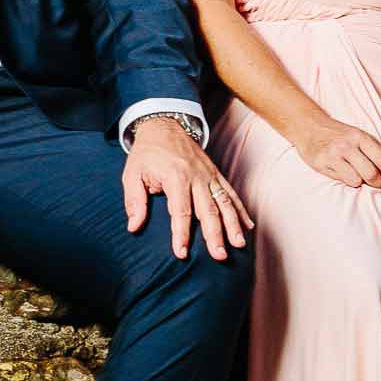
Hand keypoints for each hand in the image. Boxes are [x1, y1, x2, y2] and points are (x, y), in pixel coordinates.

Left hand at [123, 120, 252, 259]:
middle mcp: (196, 176)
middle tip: (219, 256)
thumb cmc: (147, 152)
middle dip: (215, 235)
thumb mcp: (132, 173)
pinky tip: (248, 226)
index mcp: (176, 177)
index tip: (182, 253)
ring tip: (239, 244)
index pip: (181, 211)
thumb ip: (134, 201)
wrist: (164, 124)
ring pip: (224, 203)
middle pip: (208, 210)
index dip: (181, 234)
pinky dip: (240, 210)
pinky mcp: (216, 174)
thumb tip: (134, 227)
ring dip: (233, 224)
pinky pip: (231, 193)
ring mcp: (209, 175)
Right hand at [296, 118, 380, 190]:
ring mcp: (334, 154)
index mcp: (360, 137)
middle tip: (378, 186)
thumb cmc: (338, 135)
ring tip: (359, 179)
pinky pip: (341, 180)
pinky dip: (347, 181)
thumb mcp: (357, 136)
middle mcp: (348, 144)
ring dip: (360, 183)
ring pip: (356, 180)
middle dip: (377, 184)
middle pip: (371, 173)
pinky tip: (345, 175)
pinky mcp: (322, 163)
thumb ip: (372, 150)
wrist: (310, 127)